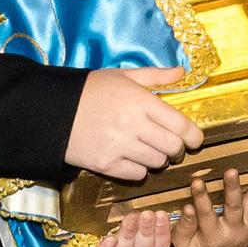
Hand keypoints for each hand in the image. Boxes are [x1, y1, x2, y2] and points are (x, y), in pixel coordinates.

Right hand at [66, 67, 205, 181]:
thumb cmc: (91, 90)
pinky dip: (139, 169)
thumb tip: (182, 72)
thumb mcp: (123, 75)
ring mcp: (119, 147)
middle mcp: (132, 125)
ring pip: (157, 163)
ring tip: (149, 149)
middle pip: (173, 148)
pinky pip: (137, 174)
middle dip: (177, 149)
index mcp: (140, 101)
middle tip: (171, 145)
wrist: (53, 110)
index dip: (194, 136)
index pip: (181, 125)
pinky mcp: (105, 164)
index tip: (194, 139)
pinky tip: (132, 158)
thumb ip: (155, 76)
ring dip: (158, 159)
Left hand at [84, 210, 172, 246]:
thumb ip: (152, 207)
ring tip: (131, 216)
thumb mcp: (139, 204)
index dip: (163, 234)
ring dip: (129, 234)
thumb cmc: (122, 204)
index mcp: (146, 244)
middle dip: (147, 231)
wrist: (88, 210)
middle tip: (148, 214)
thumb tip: (168, 198)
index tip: (162, 214)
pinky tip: (109, 239)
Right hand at [173, 167, 247, 246]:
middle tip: (231, 171)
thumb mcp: (181, 246)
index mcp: (212, 237)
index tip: (196, 180)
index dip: (200, 197)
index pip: (205, 214)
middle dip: (233, 189)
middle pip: (234, 208)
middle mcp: (234, 233)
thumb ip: (184, 227)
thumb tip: (188, 207)